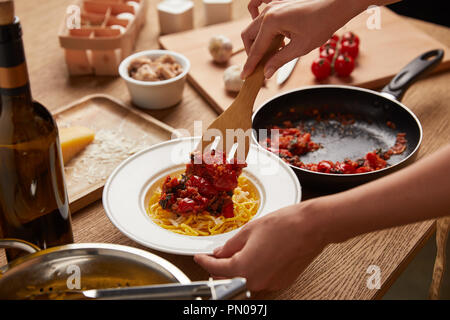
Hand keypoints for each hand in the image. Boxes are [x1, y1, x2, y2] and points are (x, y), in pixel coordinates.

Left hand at [194, 202, 325, 290]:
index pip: (215, 269)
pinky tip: (254, 257)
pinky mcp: (281, 282)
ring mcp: (270, 284)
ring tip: (234, 254)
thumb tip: (220, 252)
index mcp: (243, 268)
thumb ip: (230, 245)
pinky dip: (252, 270)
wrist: (312, 227)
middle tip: (214, 256)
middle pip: (229, 278)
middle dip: (219, 268)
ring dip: (236, 269)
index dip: (204, 262)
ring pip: (245, 279)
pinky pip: (260, 279)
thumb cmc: (284, 225)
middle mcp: (256, 281)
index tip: (199, 257)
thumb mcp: (249, 231)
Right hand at [241, 0, 364, 78]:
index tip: (245, 76)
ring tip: (271, 53)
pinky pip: (260, 13)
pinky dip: (259, 25)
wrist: (336, 5)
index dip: (250, 64)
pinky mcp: (278, 3)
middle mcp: (268, 11)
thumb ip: (279, 60)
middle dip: (252, 52)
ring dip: (257, 41)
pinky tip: (269, 35)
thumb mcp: (300, 47)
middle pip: (249, 35)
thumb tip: (266, 72)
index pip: (256, 48)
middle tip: (260, 66)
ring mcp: (272, 5)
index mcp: (271, 22)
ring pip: (253, 26)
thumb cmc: (322, 23)